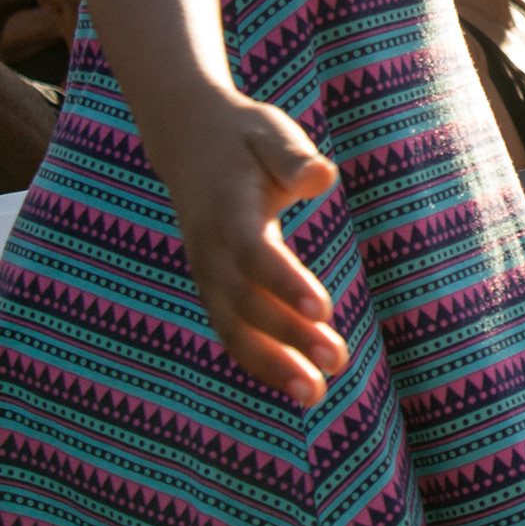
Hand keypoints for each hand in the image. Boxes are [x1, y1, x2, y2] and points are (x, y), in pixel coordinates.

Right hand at [160, 97, 347, 407]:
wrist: (189, 140)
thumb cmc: (244, 137)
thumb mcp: (270, 132)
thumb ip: (293, 157)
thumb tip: (321, 176)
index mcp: (227, 209)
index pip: (254, 254)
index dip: (284, 284)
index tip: (323, 309)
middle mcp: (209, 249)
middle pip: (245, 302)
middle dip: (288, 337)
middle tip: (335, 361)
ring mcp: (205, 273)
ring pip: (233, 329)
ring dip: (273, 364)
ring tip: (317, 393)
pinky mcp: (212, 289)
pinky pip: (231, 333)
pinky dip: (261, 362)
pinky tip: (300, 385)